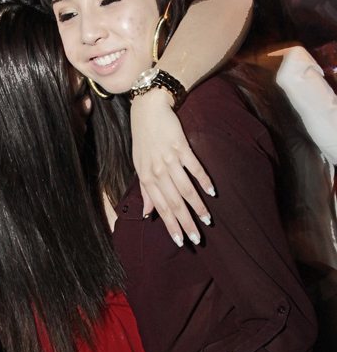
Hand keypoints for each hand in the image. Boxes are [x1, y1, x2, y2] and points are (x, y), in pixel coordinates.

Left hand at [130, 88, 214, 245]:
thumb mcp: (139, 166)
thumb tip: (147, 214)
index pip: (160, 208)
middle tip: (197, 239)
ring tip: (208, 220)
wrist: (148, 109)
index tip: (181, 241)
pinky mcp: (180, 146)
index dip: (171, 225)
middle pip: (174, 203)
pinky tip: (212, 192)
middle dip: (186, 222)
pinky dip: (203, 180)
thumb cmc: (144, 139)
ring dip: (197, 206)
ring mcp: (169, 159)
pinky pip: (194, 167)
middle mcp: (156, 171)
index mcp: (146, 178)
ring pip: (185, 189)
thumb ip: (146, 191)